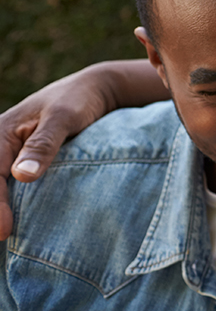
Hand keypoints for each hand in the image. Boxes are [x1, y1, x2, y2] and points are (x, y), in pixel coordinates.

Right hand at [0, 59, 162, 238]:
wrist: (95, 91)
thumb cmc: (78, 100)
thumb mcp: (64, 117)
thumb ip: (44, 143)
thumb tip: (22, 176)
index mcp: (0, 133)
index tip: (5, 229)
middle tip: (3, 236)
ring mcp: (7, 156)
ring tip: (5, 235)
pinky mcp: (20, 164)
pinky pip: (7, 185)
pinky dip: (7, 203)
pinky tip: (13, 222)